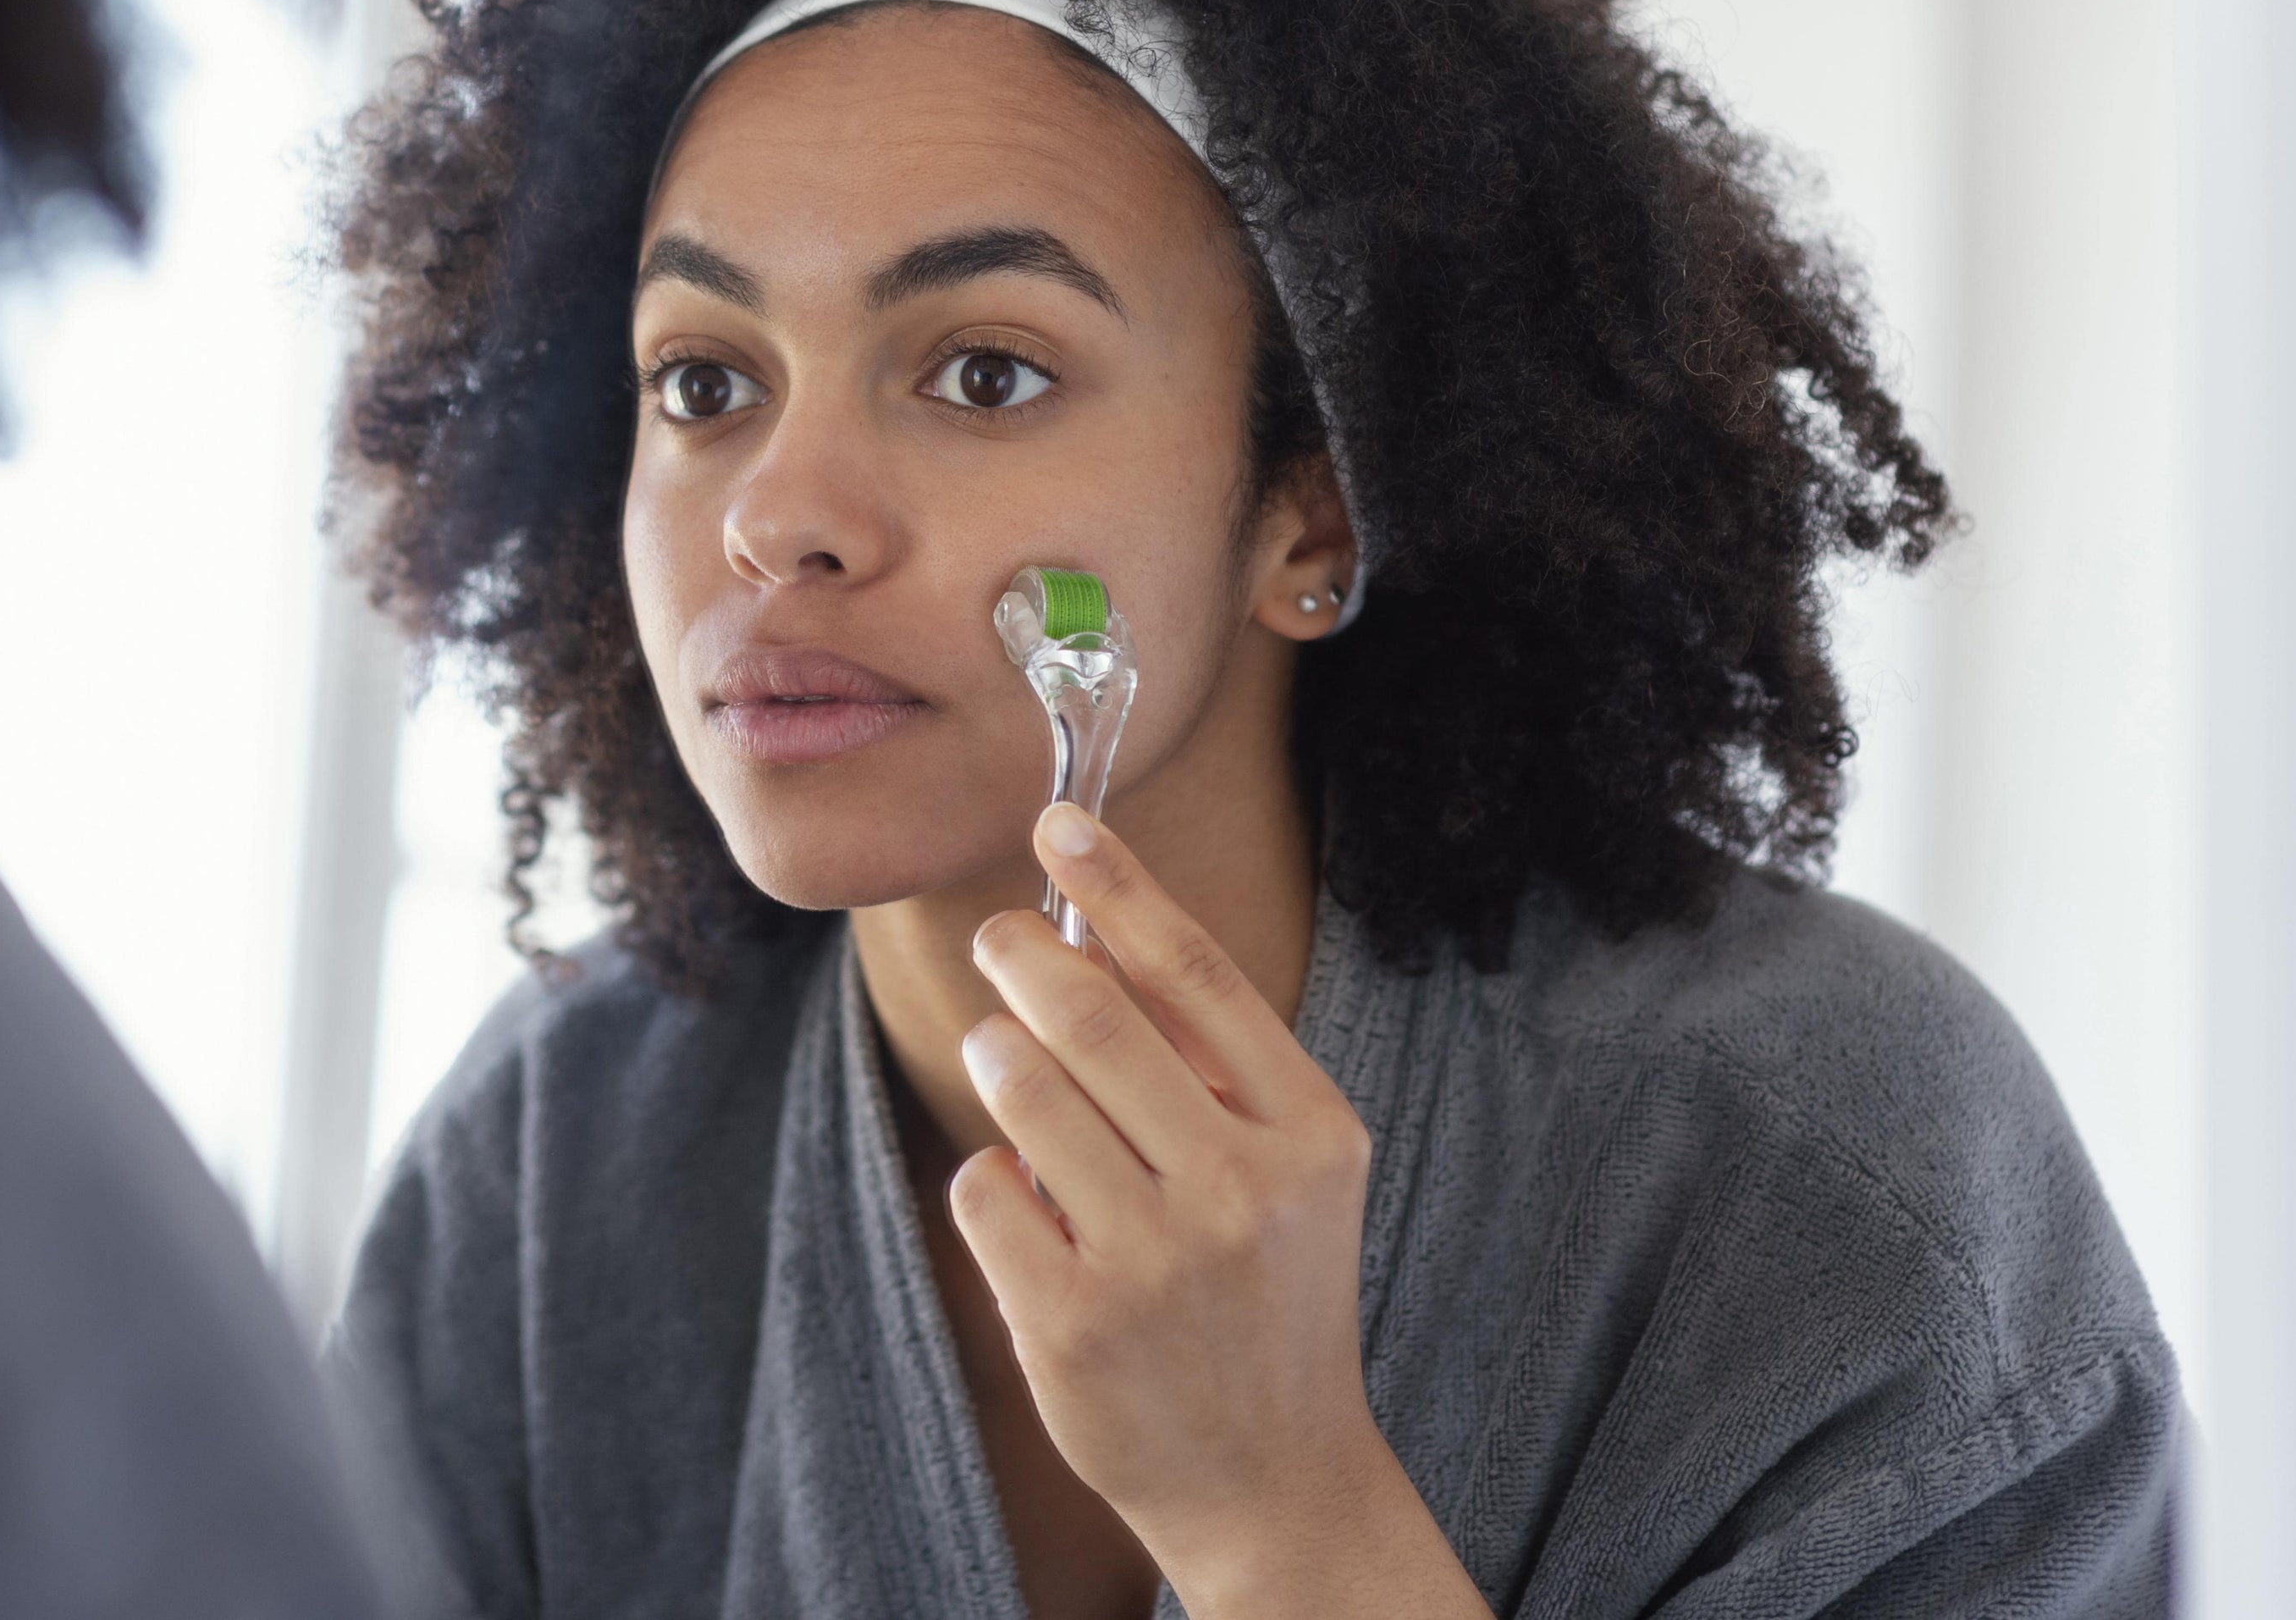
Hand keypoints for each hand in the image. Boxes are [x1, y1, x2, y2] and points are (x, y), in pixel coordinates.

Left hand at [947, 803, 1491, 1619]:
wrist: (1272, 1474)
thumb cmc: (1267, 1290)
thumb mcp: (1290, 1168)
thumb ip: (1210, 1057)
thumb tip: (1094, 922)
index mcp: (1309, 1132)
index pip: (1197, 973)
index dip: (1116, 885)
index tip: (1057, 821)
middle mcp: (1242, 1191)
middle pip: (1094, 1019)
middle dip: (1023, 956)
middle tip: (998, 939)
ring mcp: (1155, 1261)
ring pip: (1024, 1093)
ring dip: (996, 1055)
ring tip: (1004, 1058)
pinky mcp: (1073, 1322)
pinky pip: (986, 1190)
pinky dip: (990, 1175)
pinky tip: (1027, 1200)